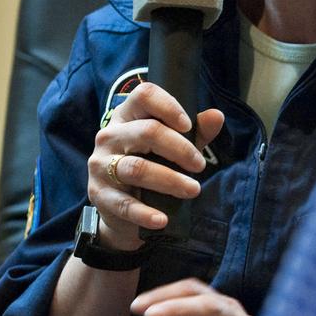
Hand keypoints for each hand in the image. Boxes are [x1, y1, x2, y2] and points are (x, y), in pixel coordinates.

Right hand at [87, 83, 224, 248]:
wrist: (122, 210)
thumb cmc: (152, 167)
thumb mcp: (175, 148)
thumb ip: (196, 133)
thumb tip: (216, 116)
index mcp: (127, 116)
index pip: (144, 95)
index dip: (168, 106)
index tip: (189, 125)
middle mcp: (110, 136)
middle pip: (146, 132)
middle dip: (180, 149)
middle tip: (200, 165)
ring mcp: (100, 165)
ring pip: (136, 168)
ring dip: (170, 180)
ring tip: (193, 190)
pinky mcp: (99, 194)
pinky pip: (124, 204)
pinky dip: (145, 213)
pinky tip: (162, 219)